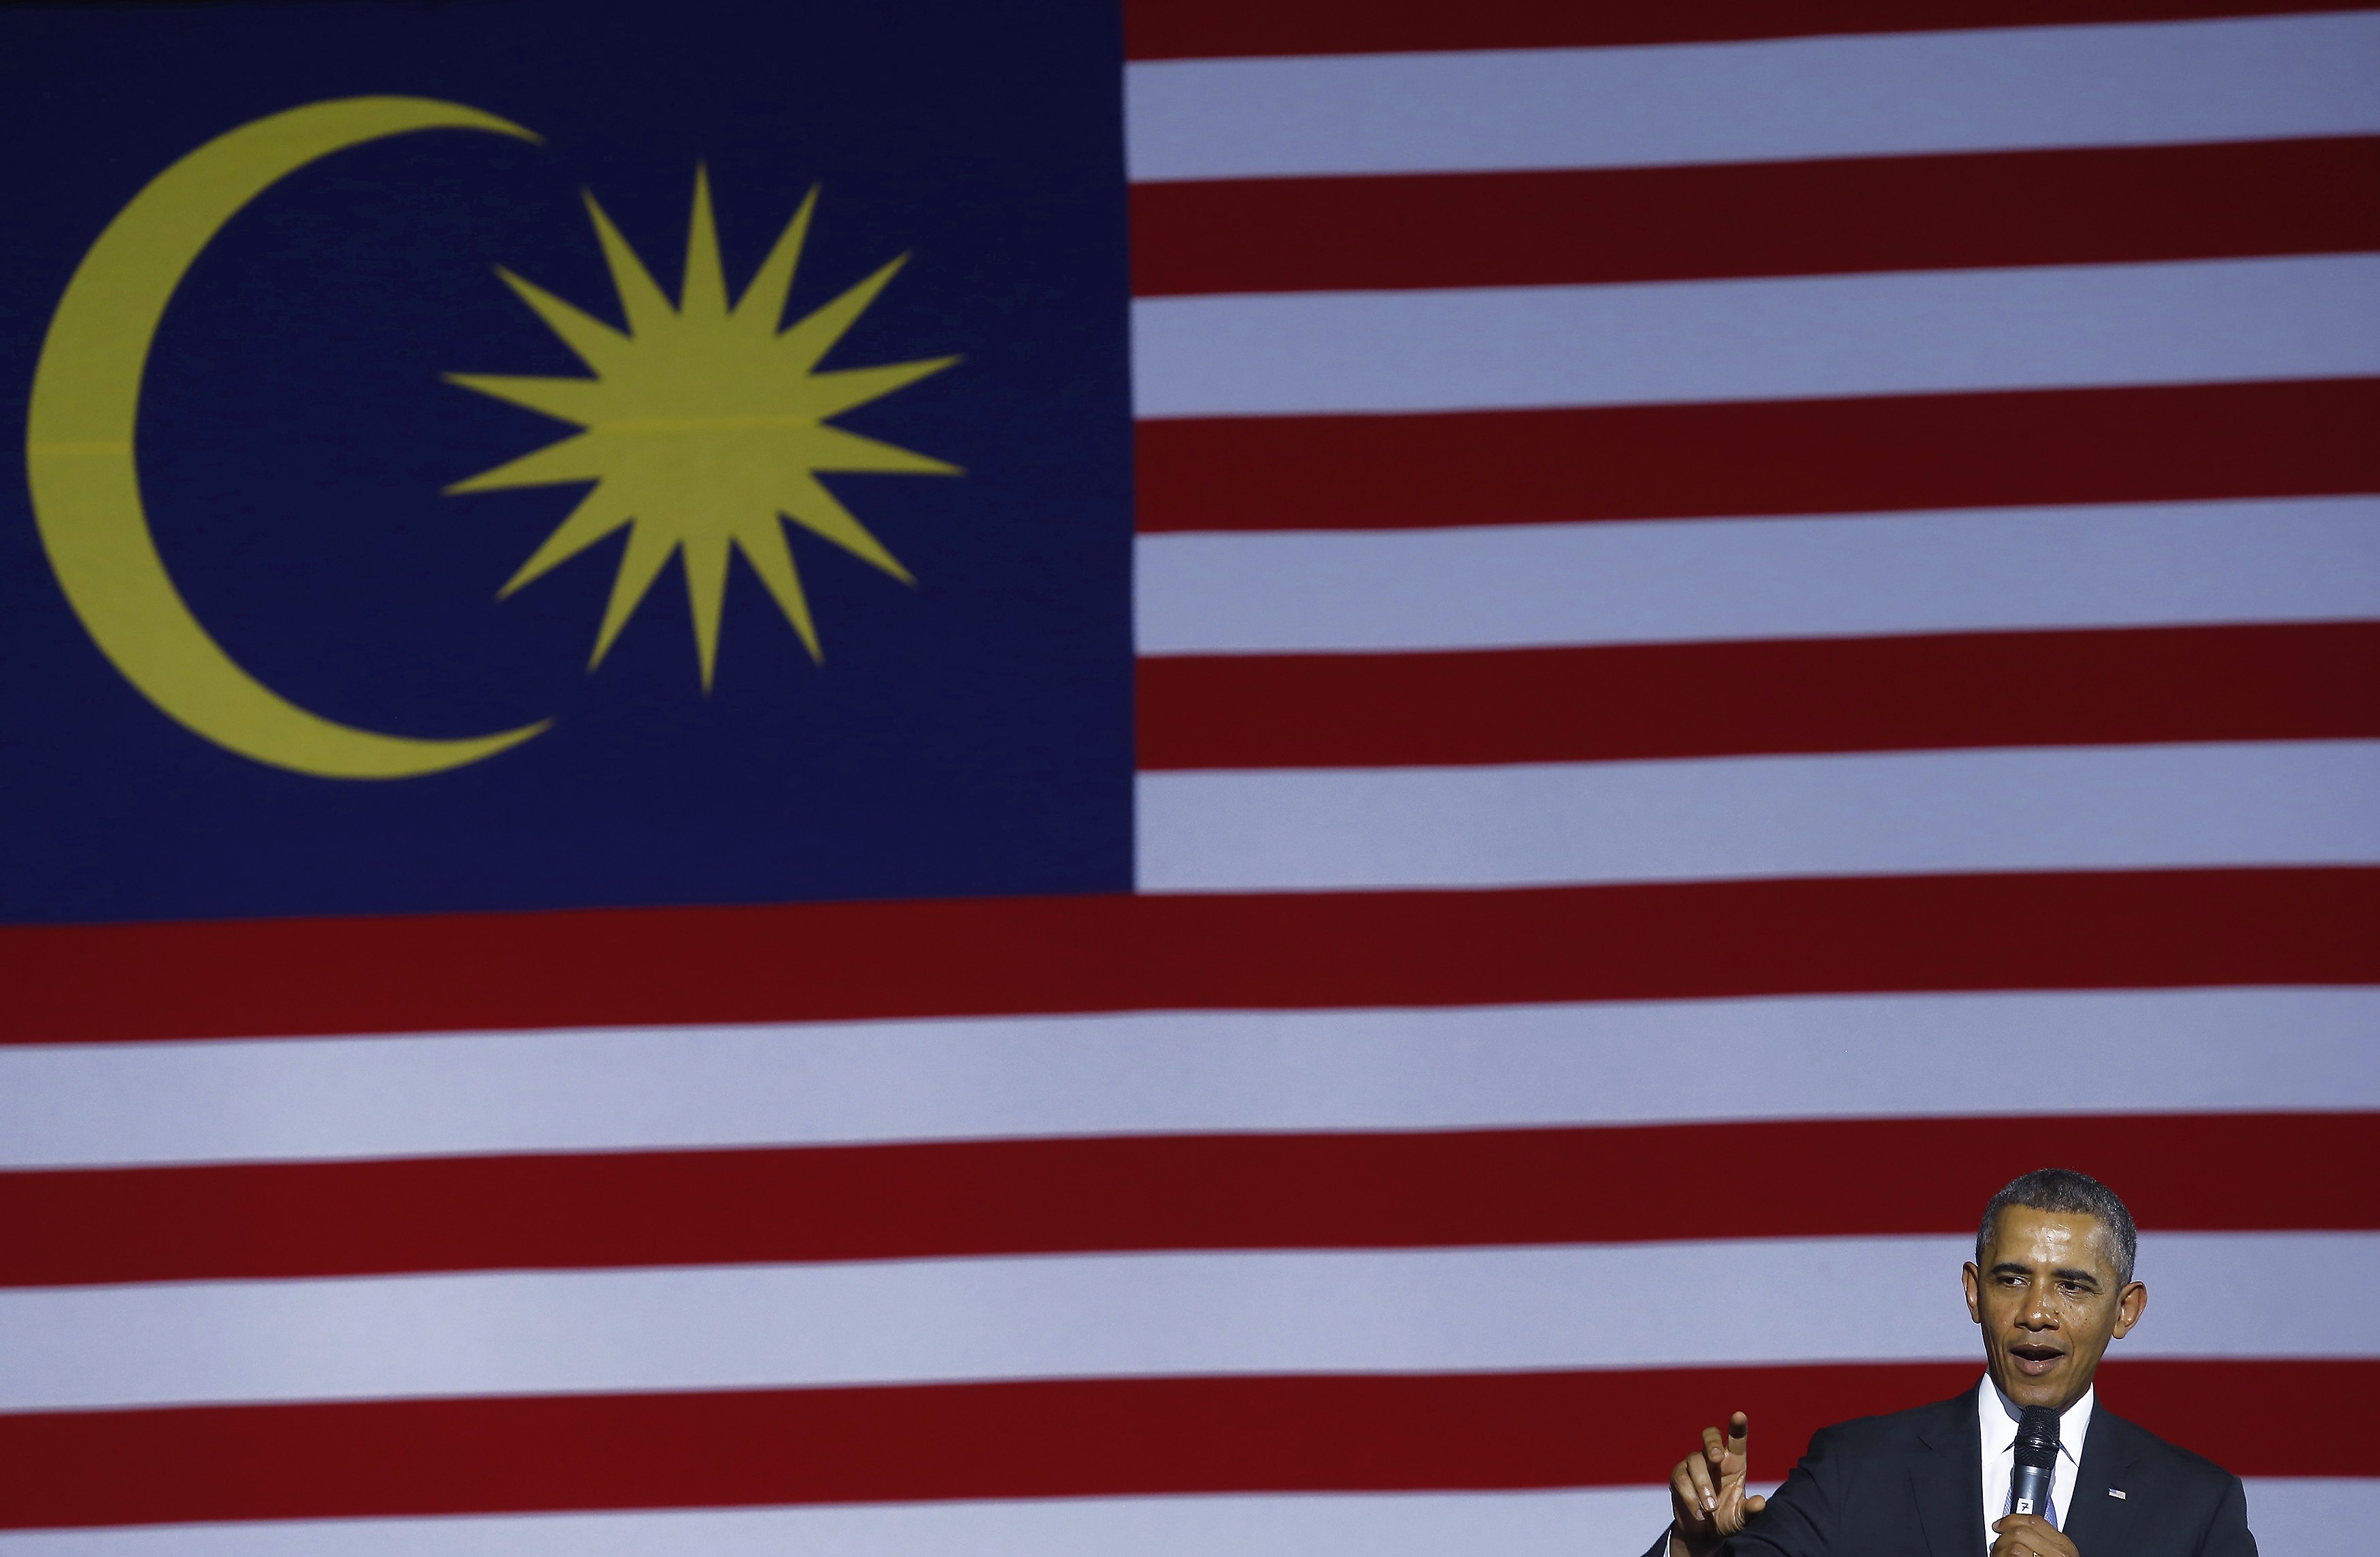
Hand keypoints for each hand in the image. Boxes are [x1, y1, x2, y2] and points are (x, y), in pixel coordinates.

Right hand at [1667, 1411, 1766, 1556]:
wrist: (1702, 1534)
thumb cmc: (1726, 1519)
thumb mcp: (1741, 1518)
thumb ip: (1750, 1511)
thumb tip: (1761, 1502)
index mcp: (1733, 1462)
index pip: (1736, 1439)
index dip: (1737, 1426)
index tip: (1739, 1415)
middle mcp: (1714, 1459)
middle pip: (1710, 1435)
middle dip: (1712, 1442)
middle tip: (1717, 1458)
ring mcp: (1694, 1465)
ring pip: (1694, 1461)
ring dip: (1703, 1485)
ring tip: (1710, 1508)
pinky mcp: (1678, 1476)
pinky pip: (1681, 1479)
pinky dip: (1691, 1497)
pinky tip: (1699, 1513)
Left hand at [1990, 1513, 2078, 1556]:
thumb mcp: (2058, 1555)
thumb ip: (2044, 1540)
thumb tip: (2017, 1527)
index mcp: (2064, 1546)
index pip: (2034, 1521)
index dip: (2012, 1520)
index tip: (2001, 1524)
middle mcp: (2058, 1554)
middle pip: (2021, 1532)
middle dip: (2004, 1536)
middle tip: (1998, 1544)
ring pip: (2015, 1546)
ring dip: (2001, 1550)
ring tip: (2000, 1555)